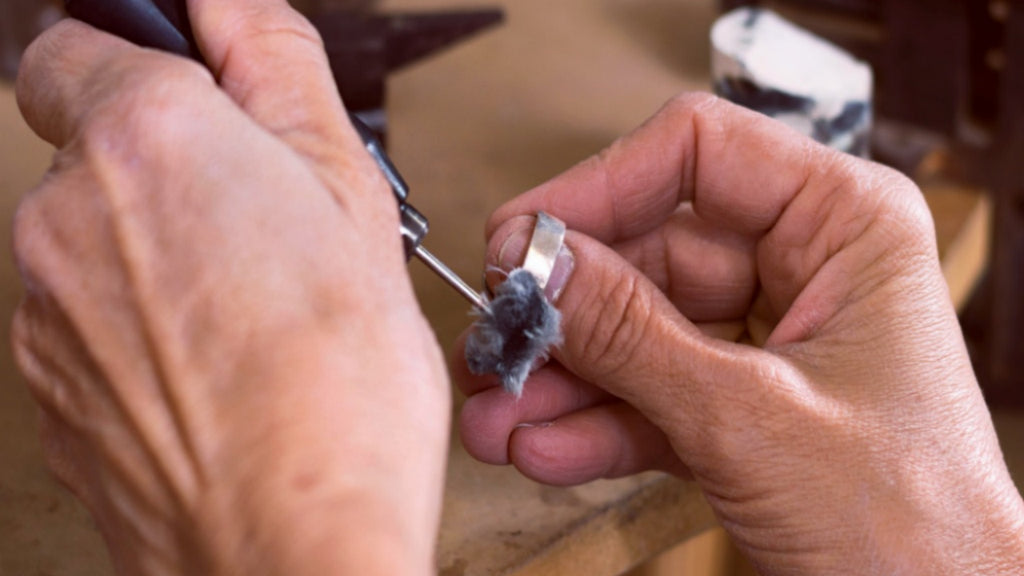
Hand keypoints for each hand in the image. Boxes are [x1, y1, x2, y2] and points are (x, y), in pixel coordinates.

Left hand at [13, 2, 448, 573]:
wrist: (293, 542)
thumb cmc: (339, 382)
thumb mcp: (349, 187)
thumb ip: (276, 63)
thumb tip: (233, 6)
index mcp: (143, 143)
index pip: (80, 44)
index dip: (144, 66)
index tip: (201, 108)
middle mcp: (63, 220)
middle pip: (90, 154)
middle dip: (167, 175)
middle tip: (264, 232)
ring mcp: (41, 315)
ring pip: (90, 248)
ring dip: (156, 260)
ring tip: (252, 317)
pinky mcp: (47, 392)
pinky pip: (86, 329)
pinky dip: (140, 334)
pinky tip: (219, 371)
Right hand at [453, 93, 1023, 572]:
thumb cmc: (918, 528)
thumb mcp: (752, 418)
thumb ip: (633, 337)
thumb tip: (540, 267)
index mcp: (844, 227)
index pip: (698, 154)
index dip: (599, 187)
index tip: (526, 237)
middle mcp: (802, 269)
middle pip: (647, 254)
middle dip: (564, 313)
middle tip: (497, 340)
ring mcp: (764, 338)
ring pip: (635, 330)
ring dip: (563, 378)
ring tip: (500, 414)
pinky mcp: (737, 402)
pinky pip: (647, 393)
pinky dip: (593, 423)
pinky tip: (544, 447)